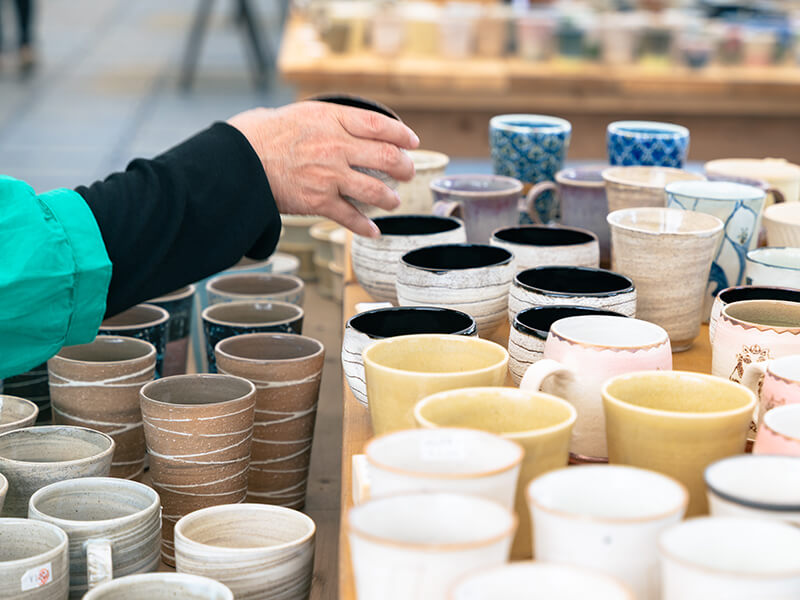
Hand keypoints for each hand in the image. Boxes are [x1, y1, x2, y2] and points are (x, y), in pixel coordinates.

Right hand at [228, 102, 419, 236]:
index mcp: (332, 120)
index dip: (402, 134)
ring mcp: (330, 175)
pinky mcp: (319, 201)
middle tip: (408, 172)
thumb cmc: (262, 134)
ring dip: (390, 198)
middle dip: (404, 167)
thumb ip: (324, 119)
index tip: (411, 141)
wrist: (238, 160)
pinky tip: (374, 231)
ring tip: (393, 200)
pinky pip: (351, 217)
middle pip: (387, 156)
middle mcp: (336, 147)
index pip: (380, 125)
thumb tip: (338, 124)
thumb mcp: (298, 113)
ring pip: (376, 190)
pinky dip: (366, 226)